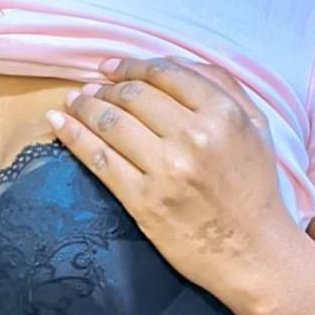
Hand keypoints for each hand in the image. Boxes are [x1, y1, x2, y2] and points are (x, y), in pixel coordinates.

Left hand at [46, 56, 287, 297]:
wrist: (253, 253)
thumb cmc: (255, 188)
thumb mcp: (256, 127)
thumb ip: (223, 86)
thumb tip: (170, 62)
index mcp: (224, 114)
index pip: (165, 74)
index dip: (131, 66)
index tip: (111, 67)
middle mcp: (194, 137)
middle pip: (133, 95)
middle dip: (106, 87)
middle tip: (91, 88)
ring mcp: (166, 170)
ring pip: (111, 122)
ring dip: (84, 106)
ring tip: (73, 101)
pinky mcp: (143, 200)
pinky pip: (99, 158)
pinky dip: (72, 135)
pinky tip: (57, 122)